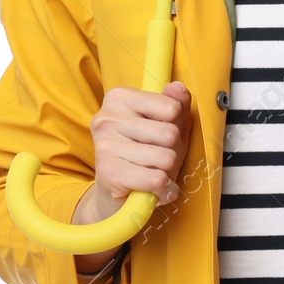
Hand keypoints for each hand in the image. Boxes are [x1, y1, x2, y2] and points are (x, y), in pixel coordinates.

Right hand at [76, 80, 193, 221]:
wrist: (113, 195)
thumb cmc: (143, 156)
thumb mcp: (165, 126)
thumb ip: (176, 104)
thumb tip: (178, 87)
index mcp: (119, 97)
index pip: (172, 108)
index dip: (177, 127)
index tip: (161, 137)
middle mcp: (108, 117)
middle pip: (170, 134)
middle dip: (174, 153)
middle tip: (158, 161)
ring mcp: (105, 144)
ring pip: (166, 158)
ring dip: (168, 173)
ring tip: (153, 174)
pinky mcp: (108, 172)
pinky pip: (157, 179)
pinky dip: (164, 190)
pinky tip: (154, 190)